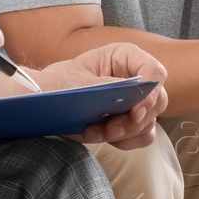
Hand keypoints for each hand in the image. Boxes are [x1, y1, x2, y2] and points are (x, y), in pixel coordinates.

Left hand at [26, 42, 169, 150]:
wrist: (42, 101)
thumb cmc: (58, 83)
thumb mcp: (79, 82)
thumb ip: (110, 86)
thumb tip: (135, 94)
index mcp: (125, 57)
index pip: (155, 73)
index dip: (150, 93)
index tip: (135, 112)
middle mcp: (135, 77)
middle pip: (157, 102)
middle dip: (134, 121)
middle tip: (110, 129)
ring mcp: (135, 101)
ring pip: (149, 122)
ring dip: (124, 133)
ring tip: (93, 132)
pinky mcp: (130, 121)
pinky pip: (141, 136)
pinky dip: (124, 141)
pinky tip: (98, 136)